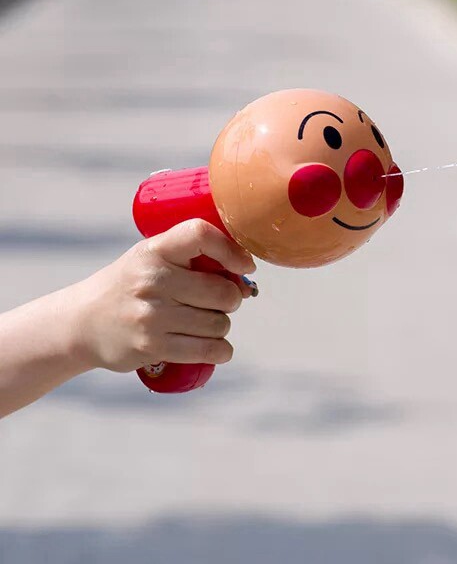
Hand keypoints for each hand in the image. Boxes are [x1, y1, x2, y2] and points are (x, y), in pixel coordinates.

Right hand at [72, 219, 257, 372]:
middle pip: (222, 291)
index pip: (200, 235)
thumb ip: (193, 259)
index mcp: (155, 250)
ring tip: (205, 321)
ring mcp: (152, 315)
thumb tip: (245, 281)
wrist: (82, 322)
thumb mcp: (152, 257)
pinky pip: (208, 350)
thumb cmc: (132, 284)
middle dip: (231, 298)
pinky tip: (217, 346)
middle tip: (219, 301)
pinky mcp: (152, 346)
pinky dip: (221, 350)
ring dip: (221, 325)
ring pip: (219, 323)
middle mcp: (153, 280)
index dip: (231, 250)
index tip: (244, 265)